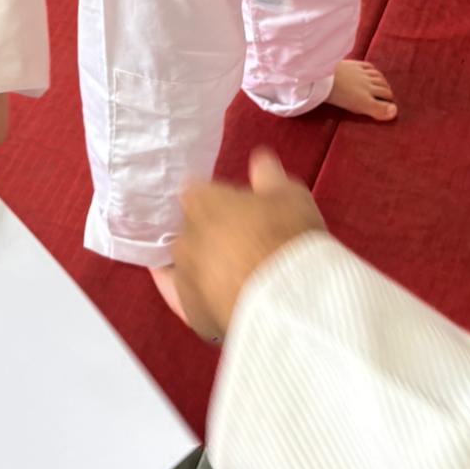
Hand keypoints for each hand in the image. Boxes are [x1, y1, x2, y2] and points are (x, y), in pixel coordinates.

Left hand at [173, 150, 326, 341]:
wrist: (289, 301)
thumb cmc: (290, 240)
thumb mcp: (291, 197)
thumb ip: (269, 176)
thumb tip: (260, 161)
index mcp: (203, 200)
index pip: (197, 191)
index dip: (216, 199)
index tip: (235, 207)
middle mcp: (184, 234)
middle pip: (189, 226)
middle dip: (208, 230)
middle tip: (239, 239)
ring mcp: (182, 273)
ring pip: (184, 260)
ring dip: (200, 260)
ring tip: (229, 270)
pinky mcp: (188, 308)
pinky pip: (178, 294)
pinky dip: (185, 289)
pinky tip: (192, 288)